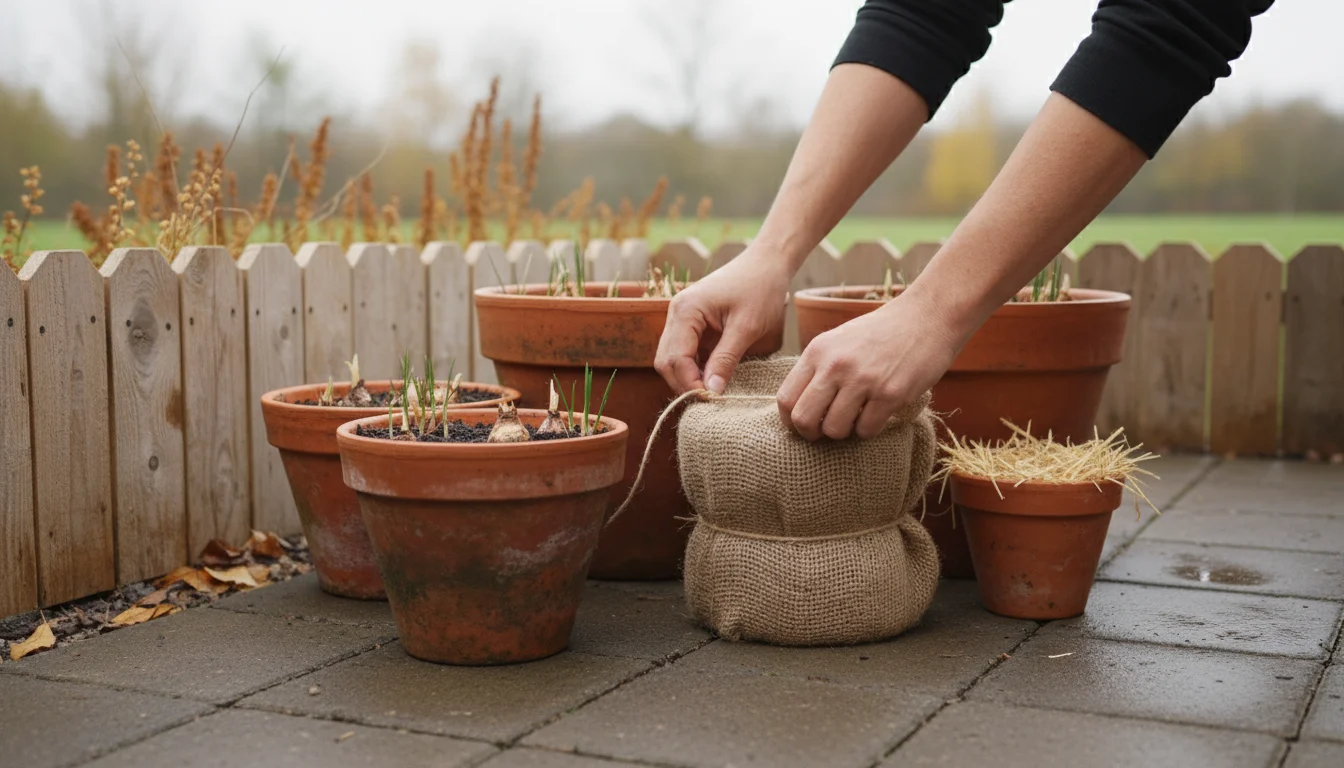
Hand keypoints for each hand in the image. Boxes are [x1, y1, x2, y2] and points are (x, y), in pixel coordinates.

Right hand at [654, 247, 790, 393]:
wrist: (766, 264)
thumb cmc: (760, 289)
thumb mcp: (747, 327)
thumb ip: (726, 359)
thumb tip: (712, 391)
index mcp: (685, 310)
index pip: (675, 358)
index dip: (689, 384)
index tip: (711, 400)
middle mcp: (676, 313)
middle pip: (666, 361)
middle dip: (683, 384)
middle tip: (710, 401)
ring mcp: (681, 318)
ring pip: (672, 359)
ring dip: (688, 377)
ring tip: (712, 392)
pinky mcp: (691, 324)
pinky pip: (684, 352)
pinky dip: (694, 368)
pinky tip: (713, 377)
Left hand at [777, 290, 962, 439]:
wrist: (927, 317)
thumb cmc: (882, 332)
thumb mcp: (839, 340)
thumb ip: (819, 368)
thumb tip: (799, 406)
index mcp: (818, 351)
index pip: (785, 399)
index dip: (790, 420)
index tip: (804, 424)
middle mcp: (835, 365)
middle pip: (803, 420)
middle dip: (812, 433)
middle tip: (826, 430)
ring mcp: (862, 380)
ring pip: (834, 430)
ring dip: (845, 431)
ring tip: (856, 417)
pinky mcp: (890, 394)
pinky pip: (866, 430)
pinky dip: (870, 429)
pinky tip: (878, 413)